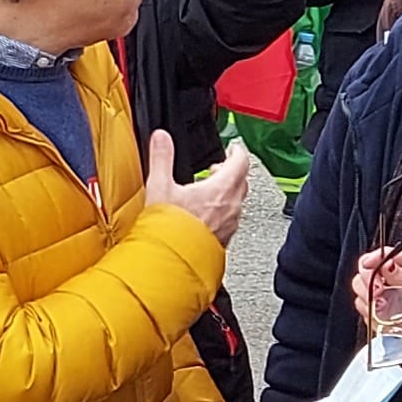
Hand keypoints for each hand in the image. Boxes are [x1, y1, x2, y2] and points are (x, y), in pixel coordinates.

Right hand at [143, 129, 250, 245]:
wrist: (172, 263)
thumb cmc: (169, 229)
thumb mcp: (160, 186)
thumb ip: (162, 157)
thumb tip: (162, 137)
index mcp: (221, 188)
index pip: (241, 162)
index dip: (237, 151)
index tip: (232, 148)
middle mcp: (231, 206)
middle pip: (241, 181)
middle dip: (231, 171)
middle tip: (216, 169)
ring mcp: (230, 225)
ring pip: (237, 202)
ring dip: (226, 193)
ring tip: (207, 193)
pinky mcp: (224, 240)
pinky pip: (229, 220)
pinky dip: (221, 212)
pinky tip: (204, 216)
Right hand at [352, 247, 401, 350]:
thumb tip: (387, 263)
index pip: (384, 254)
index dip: (374, 258)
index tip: (369, 266)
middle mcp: (391, 278)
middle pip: (366, 268)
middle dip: (368, 279)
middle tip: (378, 290)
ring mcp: (381, 294)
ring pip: (359, 286)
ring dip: (367, 295)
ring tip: (382, 305)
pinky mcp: (374, 310)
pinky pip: (361, 305)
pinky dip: (367, 309)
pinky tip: (380, 314)